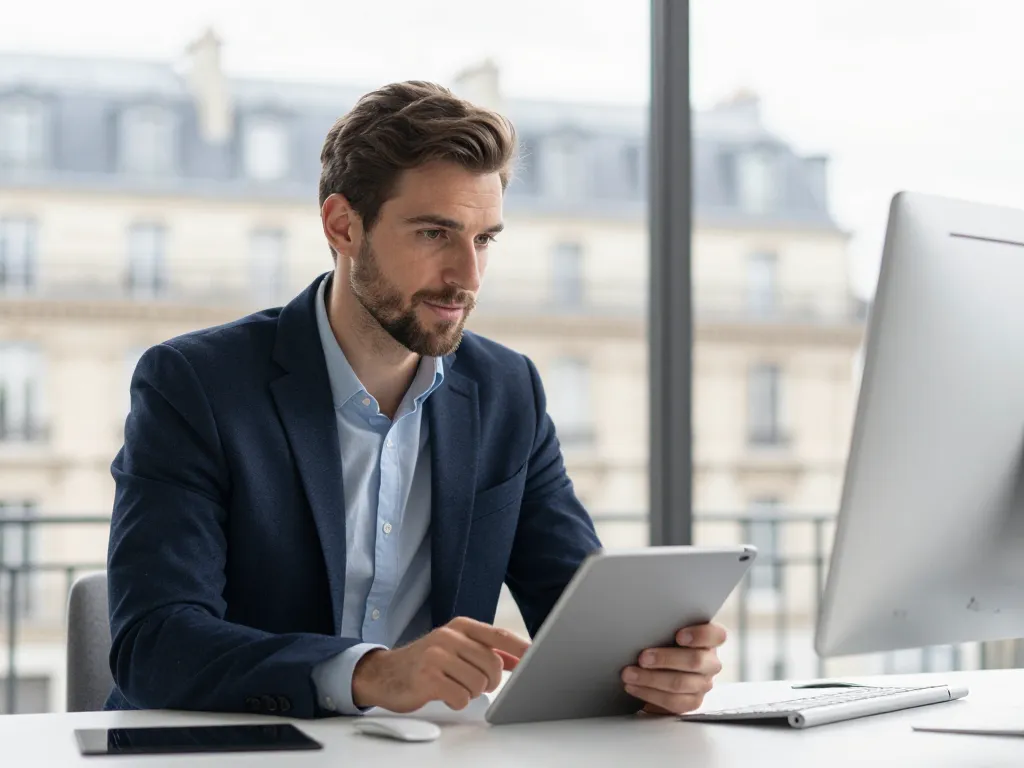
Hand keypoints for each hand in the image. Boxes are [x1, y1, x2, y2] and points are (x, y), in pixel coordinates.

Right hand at [351, 617, 529, 711]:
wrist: (384, 673)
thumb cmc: (426, 662)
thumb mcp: (455, 648)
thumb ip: (485, 650)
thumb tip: (520, 658)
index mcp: (460, 626)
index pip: (499, 635)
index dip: (521, 647)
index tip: (538, 656)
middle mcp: (449, 636)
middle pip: (493, 664)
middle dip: (490, 681)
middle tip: (475, 683)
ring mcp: (436, 655)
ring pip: (478, 683)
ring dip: (471, 692)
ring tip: (455, 686)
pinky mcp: (427, 677)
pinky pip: (460, 697)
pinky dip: (457, 702)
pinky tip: (444, 694)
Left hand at [621, 623, 726, 714]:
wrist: (663, 669)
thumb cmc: (665, 643)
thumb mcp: (668, 631)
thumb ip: (665, 628)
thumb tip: (641, 624)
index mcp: (709, 640)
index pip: (715, 635)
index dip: (699, 636)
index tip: (679, 636)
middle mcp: (710, 663)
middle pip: (695, 661)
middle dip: (665, 659)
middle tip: (642, 658)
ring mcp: (703, 684)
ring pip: (681, 683)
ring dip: (651, 679)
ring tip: (629, 674)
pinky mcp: (692, 701)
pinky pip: (674, 702)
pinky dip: (650, 694)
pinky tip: (634, 687)